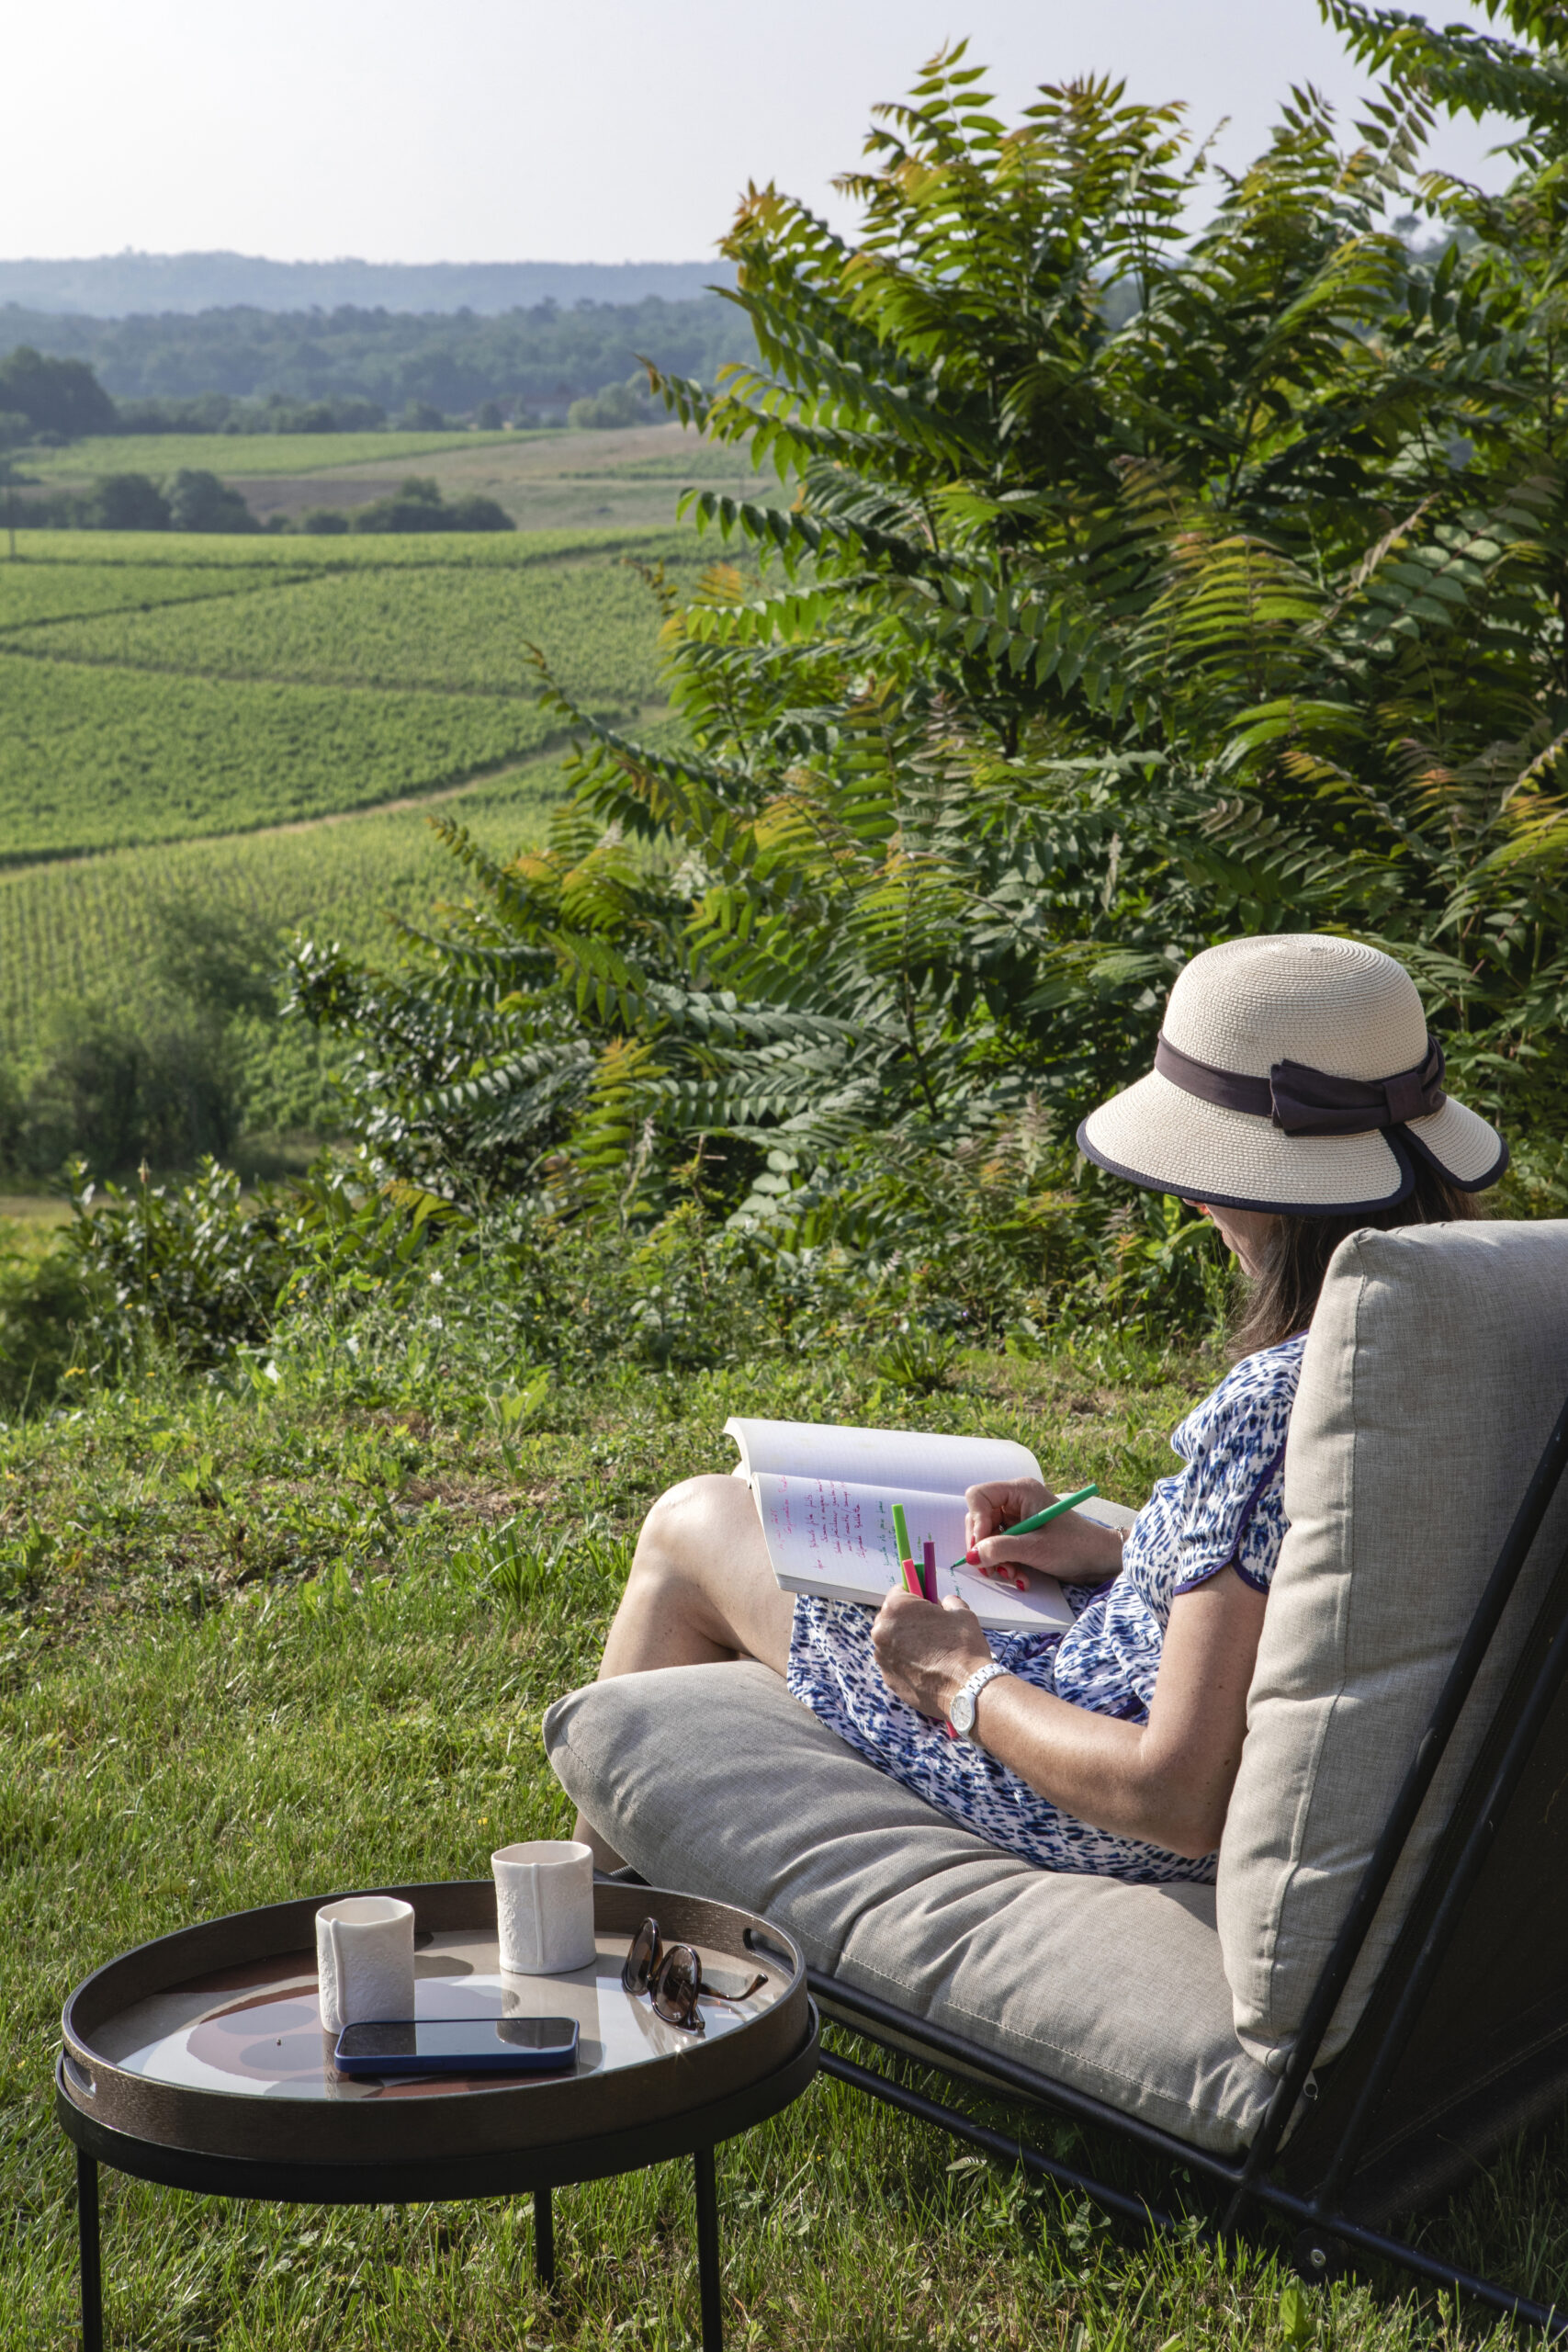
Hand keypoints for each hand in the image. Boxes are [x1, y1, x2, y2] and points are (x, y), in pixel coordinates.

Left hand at [871, 1589, 991, 1720]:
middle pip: (892, 1616)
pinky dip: (906, 1662)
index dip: (916, 1595)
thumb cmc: (964, 1648)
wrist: (966, 1690)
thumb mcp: (961, 1613)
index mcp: (896, 1608)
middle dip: (908, 1619)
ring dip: (906, 1642)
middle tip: (931, 1627)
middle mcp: (881, 1630)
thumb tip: (944, 1603)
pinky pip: (895, 1663)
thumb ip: (948, 1602)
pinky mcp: (887, 1678)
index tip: (925, 1602)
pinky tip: (927, 1668)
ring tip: (932, 1651)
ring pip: (892, 1641)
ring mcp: (882, 1656)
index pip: (900, 1591)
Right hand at [964, 1479, 1124, 1584]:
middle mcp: (1015, 1500)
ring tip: (1012, 1575)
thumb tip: (972, 1556)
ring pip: (987, 1536)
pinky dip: (1005, 1563)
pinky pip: (999, 1546)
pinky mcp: (1021, 1534)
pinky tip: (1019, 1576)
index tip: (982, 1546)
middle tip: (993, 1568)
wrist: (1099, 1559)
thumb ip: (1000, 1549)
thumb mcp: (1035, 1549)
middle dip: (985, 1546)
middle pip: (979, 1518)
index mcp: (1020, 1491)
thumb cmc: (1075, 1546)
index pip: (978, 1496)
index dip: (976, 1521)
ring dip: (996, 1559)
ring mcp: (1017, 1517)